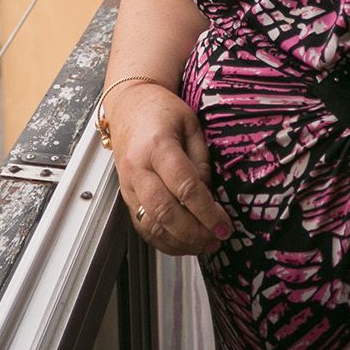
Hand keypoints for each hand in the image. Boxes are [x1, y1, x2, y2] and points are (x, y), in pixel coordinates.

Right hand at [106, 82, 231, 255]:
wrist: (129, 105)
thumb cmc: (162, 111)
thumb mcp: (191, 125)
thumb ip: (201, 161)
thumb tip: (209, 197)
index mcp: (158, 146)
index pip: (185, 187)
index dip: (207, 212)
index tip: (225, 225)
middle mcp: (138, 167)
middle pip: (165, 212)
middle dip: (195, 233)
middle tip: (217, 240)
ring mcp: (128, 184)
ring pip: (151, 225)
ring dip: (179, 242)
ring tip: (203, 245)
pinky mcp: (125, 195)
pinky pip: (141, 226)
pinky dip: (162, 241)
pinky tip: (182, 243)